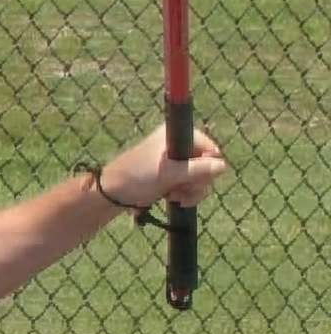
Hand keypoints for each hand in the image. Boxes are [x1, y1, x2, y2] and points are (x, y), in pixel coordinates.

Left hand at [96, 124, 228, 210]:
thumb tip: (223, 166)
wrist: (110, 195)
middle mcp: (178, 146)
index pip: (210, 148)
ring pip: (201, 177)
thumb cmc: (135, 178)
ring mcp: (176, 162)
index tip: (192, 176)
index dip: (207, 166)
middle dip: (197, 181)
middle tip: (180, 188)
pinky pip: (191, 185)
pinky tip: (173, 198)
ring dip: (191, 190)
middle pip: (208, 164)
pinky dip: (186, 194)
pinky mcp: (172, 176)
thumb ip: (197, 169)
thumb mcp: (168, 173)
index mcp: (176, 135)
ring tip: (173, 195)